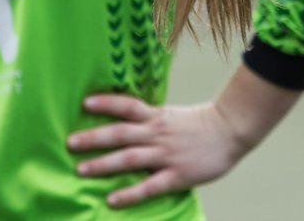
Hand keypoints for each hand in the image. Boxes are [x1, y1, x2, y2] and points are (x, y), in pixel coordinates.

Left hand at [68, 95, 246, 207]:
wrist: (233, 131)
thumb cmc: (204, 124)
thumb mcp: (175, 115)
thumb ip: (154, 120)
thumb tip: (129, 122)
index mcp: (159, 117)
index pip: (128, 106)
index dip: (107, 104)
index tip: (85, 103)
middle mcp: (158, 134)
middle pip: (121, 134)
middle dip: (94, 138)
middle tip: (70, 142)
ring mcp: (167, 154)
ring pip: (129, 159)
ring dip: (103, 164)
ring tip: (81, 170)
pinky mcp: (177, 175)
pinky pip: (149, 186)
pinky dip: (129, 193)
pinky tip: (111, 200)